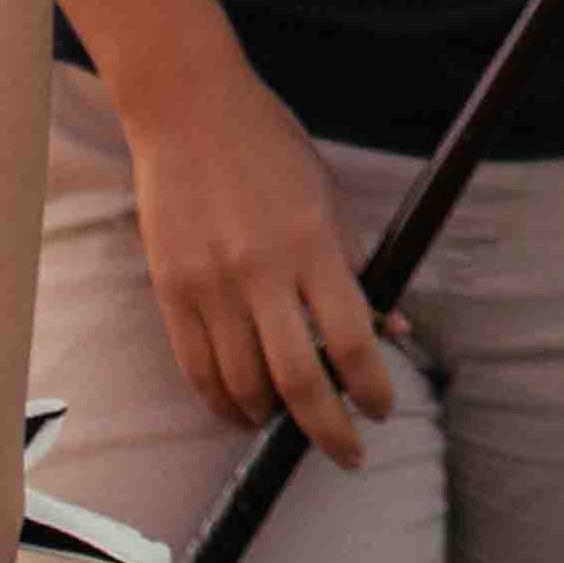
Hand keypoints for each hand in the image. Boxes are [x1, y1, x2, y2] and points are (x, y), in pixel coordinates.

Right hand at [115, 70, 396, 465]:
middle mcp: (261, 271)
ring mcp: (211, 285)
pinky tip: (241, 412)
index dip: (371, 388)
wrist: (189, 110)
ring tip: (290, 424)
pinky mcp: (171, 290)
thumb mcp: (329, 199)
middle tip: (349, 452)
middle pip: (299, 379)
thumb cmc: (271, 149)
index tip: (381, 411)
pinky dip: (221, 402)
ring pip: (242, 385)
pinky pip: (196, 369)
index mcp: (312, 244)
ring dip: (271, 418)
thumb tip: (392, 329)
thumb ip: (357, 268)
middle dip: (330, 430)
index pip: (352, 339)